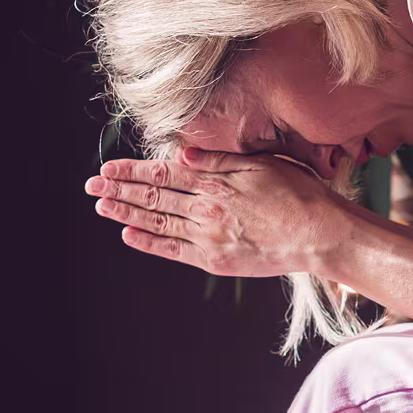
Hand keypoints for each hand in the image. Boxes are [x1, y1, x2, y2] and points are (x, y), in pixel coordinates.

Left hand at [84, 148, 352, 276]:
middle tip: (92, 186)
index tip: (108, 168)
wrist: (320, 236)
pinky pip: (173, 250)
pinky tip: (130, 234)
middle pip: (153, 196)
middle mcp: (206, 209)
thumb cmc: (299, 195)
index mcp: (216, 181)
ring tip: (103, 207)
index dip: (132, 170)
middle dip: (119, 190)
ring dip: (126, 213)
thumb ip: (218, 160)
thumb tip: (181, 152)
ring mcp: (208, 237)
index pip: (163, 172)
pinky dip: (149, 242)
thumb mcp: (261, 164)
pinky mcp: (215, 260)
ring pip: (158, 221)